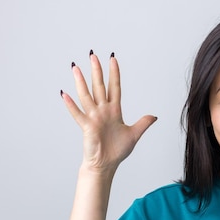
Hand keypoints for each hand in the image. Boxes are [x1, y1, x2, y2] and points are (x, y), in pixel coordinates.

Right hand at [61, 52, 156, 172]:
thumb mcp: (134, 134)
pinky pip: (78, 114)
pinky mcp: (87, 127)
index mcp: (114, 111)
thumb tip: (154, 116)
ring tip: (76, 68)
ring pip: (86, 96)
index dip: (114, 73)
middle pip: (99, 87)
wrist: (106, 165)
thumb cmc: (117, 151)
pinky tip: (64, 94)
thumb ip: (143, 123)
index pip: (114, 87)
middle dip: (97, 71)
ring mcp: (94, 118)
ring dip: (81, 82)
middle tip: (92, 54)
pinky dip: (71, 105)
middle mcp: (102, 111)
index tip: (112, 59)